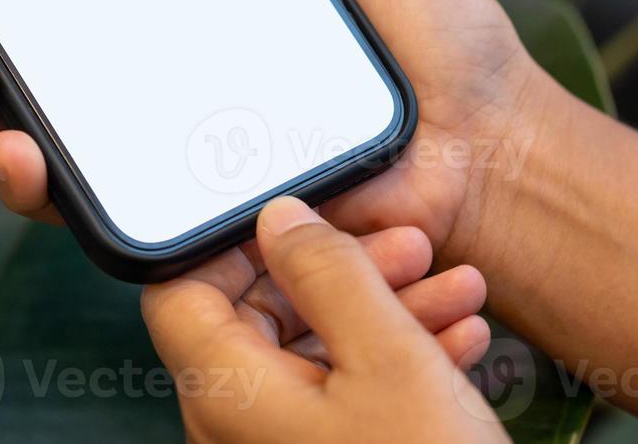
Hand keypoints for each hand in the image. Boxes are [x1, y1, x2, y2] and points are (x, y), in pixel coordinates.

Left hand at [142, 197, 505, 443]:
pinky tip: (457, 337)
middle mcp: (237, 427)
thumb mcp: (387, 356)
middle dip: (342, 269)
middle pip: (262, 314)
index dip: (232, 240)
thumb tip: (280, 218)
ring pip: (316, 352)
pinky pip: (344, 395)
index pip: (180, 289)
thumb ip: (328, 273)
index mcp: (226, 393)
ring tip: (454, 286)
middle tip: (406, 245)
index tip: (297, 214)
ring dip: (386, 308)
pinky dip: (396, 358)